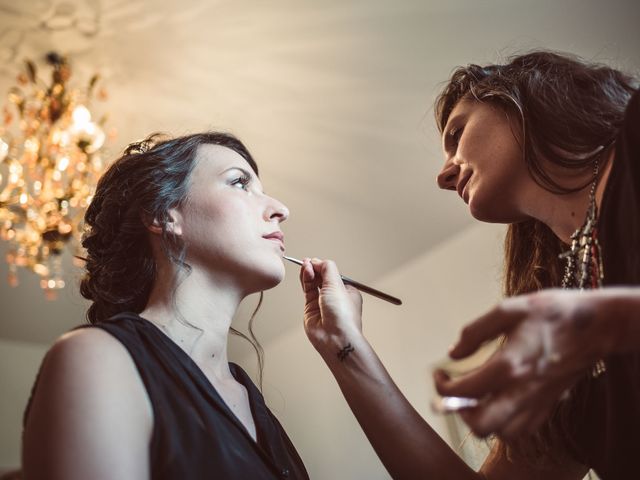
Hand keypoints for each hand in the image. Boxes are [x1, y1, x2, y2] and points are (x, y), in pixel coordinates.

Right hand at [299, 258, 362, 350]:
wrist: (335, 338)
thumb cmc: (343, 317)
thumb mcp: (337, 285)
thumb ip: (328, 269)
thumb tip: (318, 261)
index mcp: (347, 291)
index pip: (333, 274)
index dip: (324, 266)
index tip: (316, 261)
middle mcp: (334, 297)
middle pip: (322, 277)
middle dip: (315, 268)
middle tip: (308, 262)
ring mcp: (322, 303)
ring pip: (313, 283)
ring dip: (308, 273)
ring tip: (305, 265)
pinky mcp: (311, 309)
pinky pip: (307, 291)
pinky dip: (305, 281)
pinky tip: (305, 273)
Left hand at [434, 289, 614, 440]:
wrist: (595, 325)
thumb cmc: (551, 313)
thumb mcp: (508, 309)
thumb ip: (475, 332)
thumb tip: (453, 353)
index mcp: (509, 363)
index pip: (464, 391)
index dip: (443, 385)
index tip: (440, 374)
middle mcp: (522, 389)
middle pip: (481, 424)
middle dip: (459, 412)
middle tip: (454, 393)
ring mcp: (537, 401)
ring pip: (501, 433)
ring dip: (480, 420)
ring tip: (475, 399)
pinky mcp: (549, 405)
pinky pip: (521, 431)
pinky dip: (503, 424)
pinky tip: (497, 402)